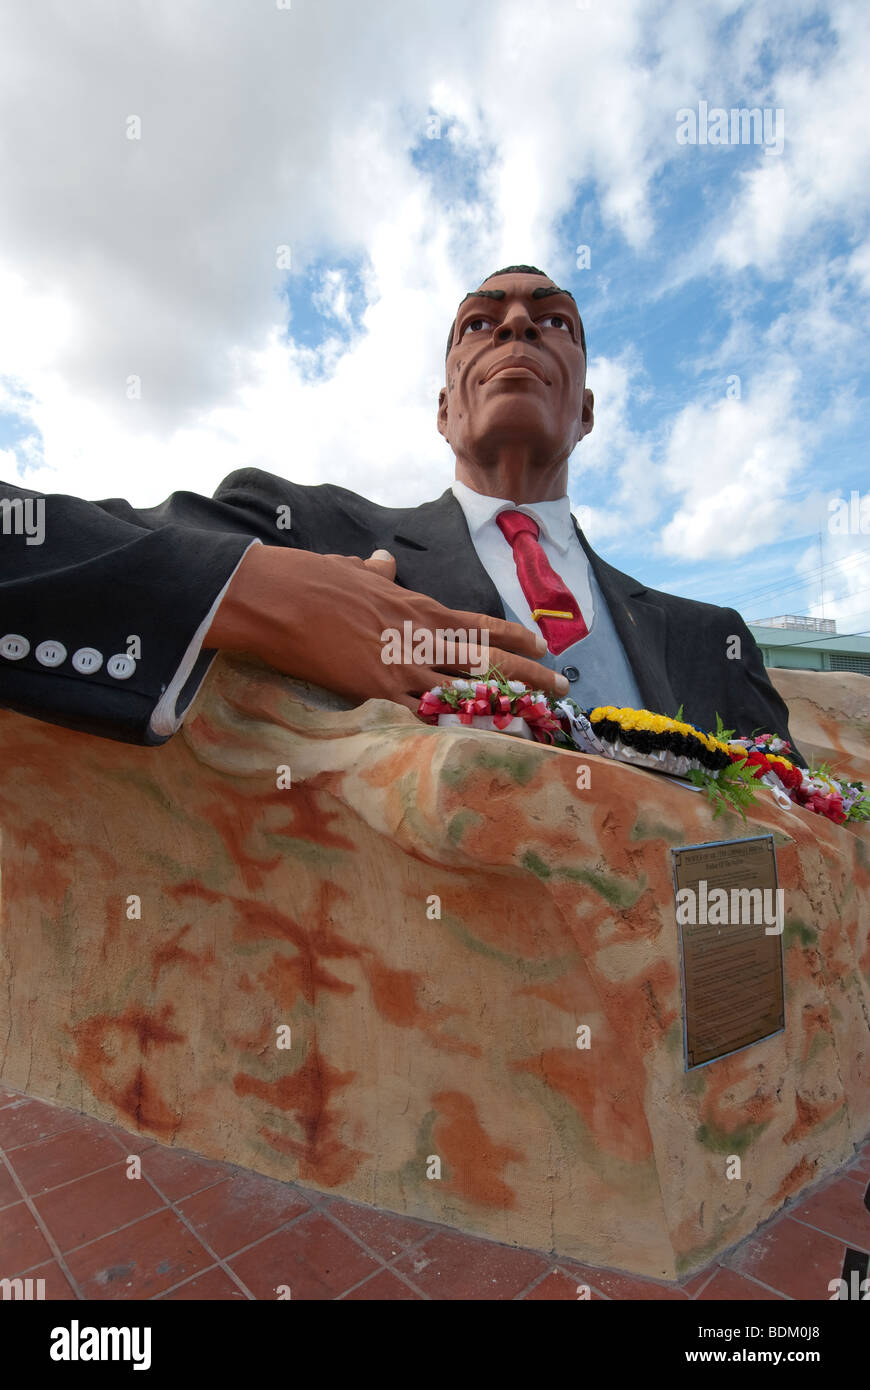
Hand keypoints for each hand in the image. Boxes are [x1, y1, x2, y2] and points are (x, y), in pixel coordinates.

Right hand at [204, 544, 568, 710]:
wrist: (279, 598)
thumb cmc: (312, 579)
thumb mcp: (353, 571)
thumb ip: (376, 573)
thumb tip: (385, 561)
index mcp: (417, 608)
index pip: (479, 625)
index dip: (514, 637)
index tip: (543, 645)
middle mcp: (420, 637)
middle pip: (487, 660)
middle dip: (529, 674)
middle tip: (562, 687)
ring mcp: (402, 667)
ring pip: (466, 690)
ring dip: (504, 705)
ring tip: (537, 718)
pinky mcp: (378, 691)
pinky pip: (423, 715)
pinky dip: (451, 727)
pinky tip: (480, 741)